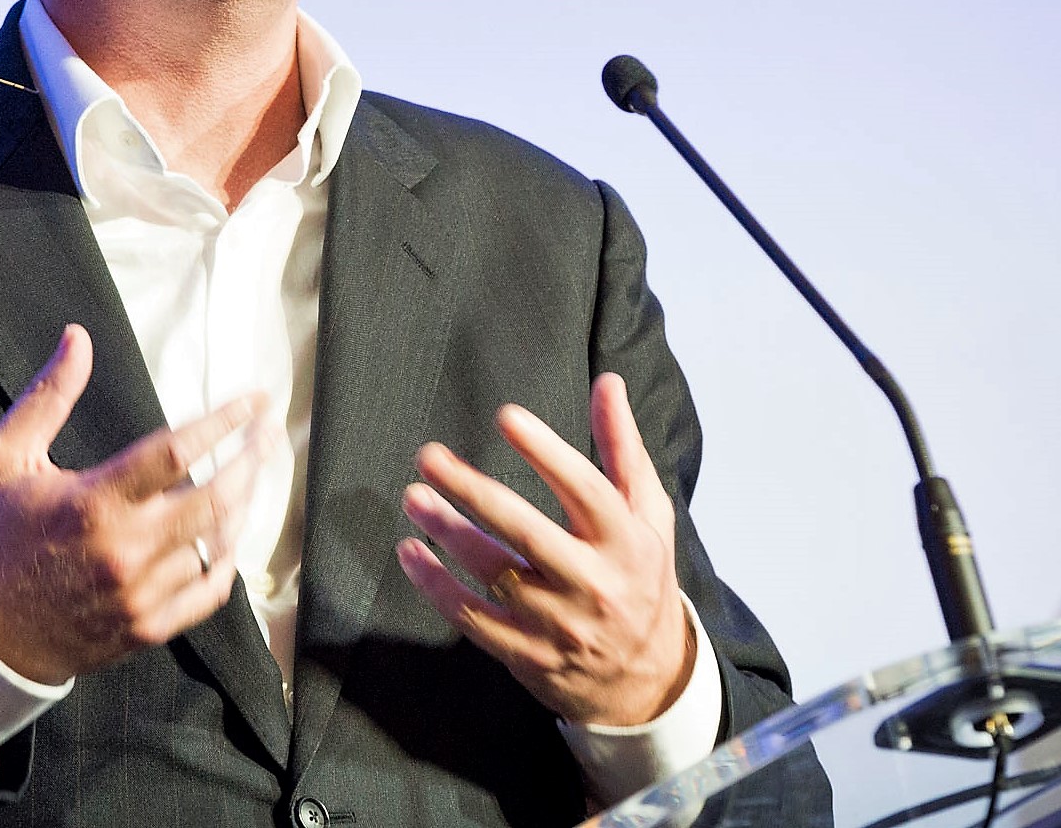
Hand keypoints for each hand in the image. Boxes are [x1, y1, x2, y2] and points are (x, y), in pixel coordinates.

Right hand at [0, 324, 277, 684]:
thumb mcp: (5, 456)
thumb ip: (48, 395)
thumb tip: (78, 338)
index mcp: (91, 504)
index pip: (176, 452)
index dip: (224, 421)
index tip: (253, 401)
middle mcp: (123, 551)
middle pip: (215, 499)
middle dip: (252, 457)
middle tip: (269, 431)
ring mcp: (139, 595)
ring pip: (216, 544)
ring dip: (243, 503)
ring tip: (253, 471)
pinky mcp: (147, 628)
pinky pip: (210, 592)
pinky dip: (228, 558)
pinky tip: (231, 531)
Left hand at [396, 372, 693, 726]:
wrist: (646, 678)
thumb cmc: (641, 577)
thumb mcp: (648, 514)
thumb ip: (622, 447)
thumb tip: (607, 382)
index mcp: (626, 543)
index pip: (585, 490)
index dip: (546, 451)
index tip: (506, 416)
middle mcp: (593, 584)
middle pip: (527, 532)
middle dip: (474, 491)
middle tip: (430, 457)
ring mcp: (558, 624)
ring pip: (493, 573)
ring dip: (448, 533)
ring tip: (414, 497)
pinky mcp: (527, 654)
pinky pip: (472, 618)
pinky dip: (437, 586)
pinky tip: (412, 553)